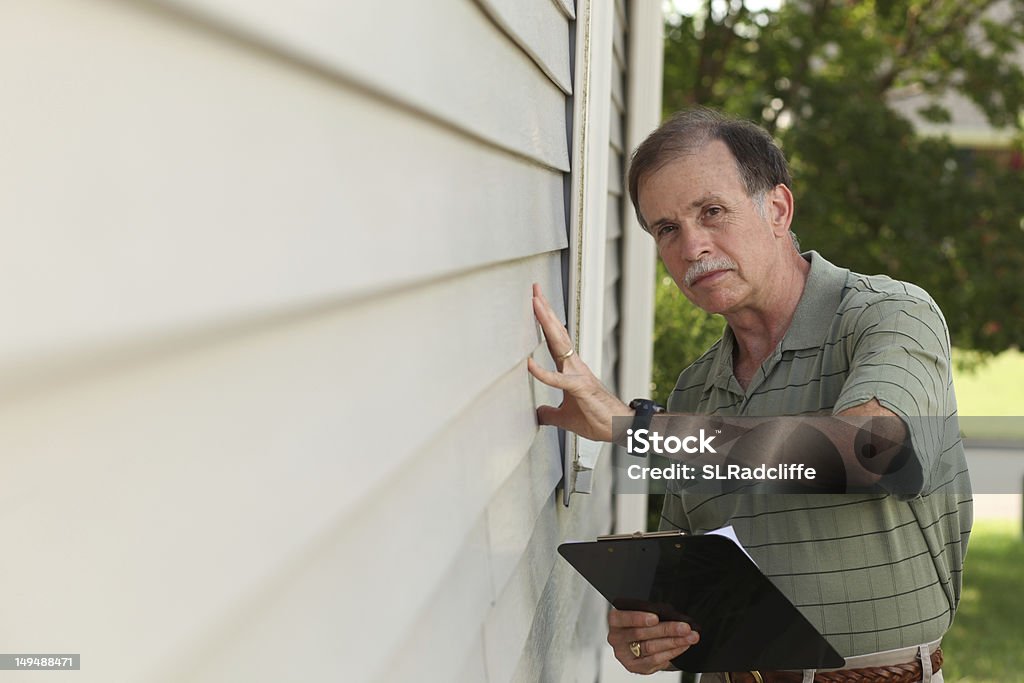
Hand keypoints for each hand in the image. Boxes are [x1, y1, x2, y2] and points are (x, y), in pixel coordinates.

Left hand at [526, 284, 631, 441]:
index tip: (536, 304)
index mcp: (570, 368)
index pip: (554, 340)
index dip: (544, 322)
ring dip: (547, 323)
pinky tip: (529, 365)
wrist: (619, 429)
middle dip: (545, 311)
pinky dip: (543, 373)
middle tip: (535, 291)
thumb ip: (549, 413)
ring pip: (560, 344)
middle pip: (557, 333)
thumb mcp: (564, 417)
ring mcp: (578, 374)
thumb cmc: (596, 419)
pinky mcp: (580, 389)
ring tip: (536, 304)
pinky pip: (559, 380)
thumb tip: (537, 413)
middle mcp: (574, 366)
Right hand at [607, 609, 698, 673]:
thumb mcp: (640, 613)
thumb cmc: (638, 623)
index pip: (624, 618)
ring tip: (689, 637)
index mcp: (615, 620)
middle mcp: (616, 638)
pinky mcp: (635, 666)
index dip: (639, 618)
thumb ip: (650, 613)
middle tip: (684, 628)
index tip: (656, 618)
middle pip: (641, 634)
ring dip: (674, 642)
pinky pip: (655, 660)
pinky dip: (672, 652)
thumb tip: (672, 615)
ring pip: (650, 648)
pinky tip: (682, 646)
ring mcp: (624, 654)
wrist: (634, 641)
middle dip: (666, 630)